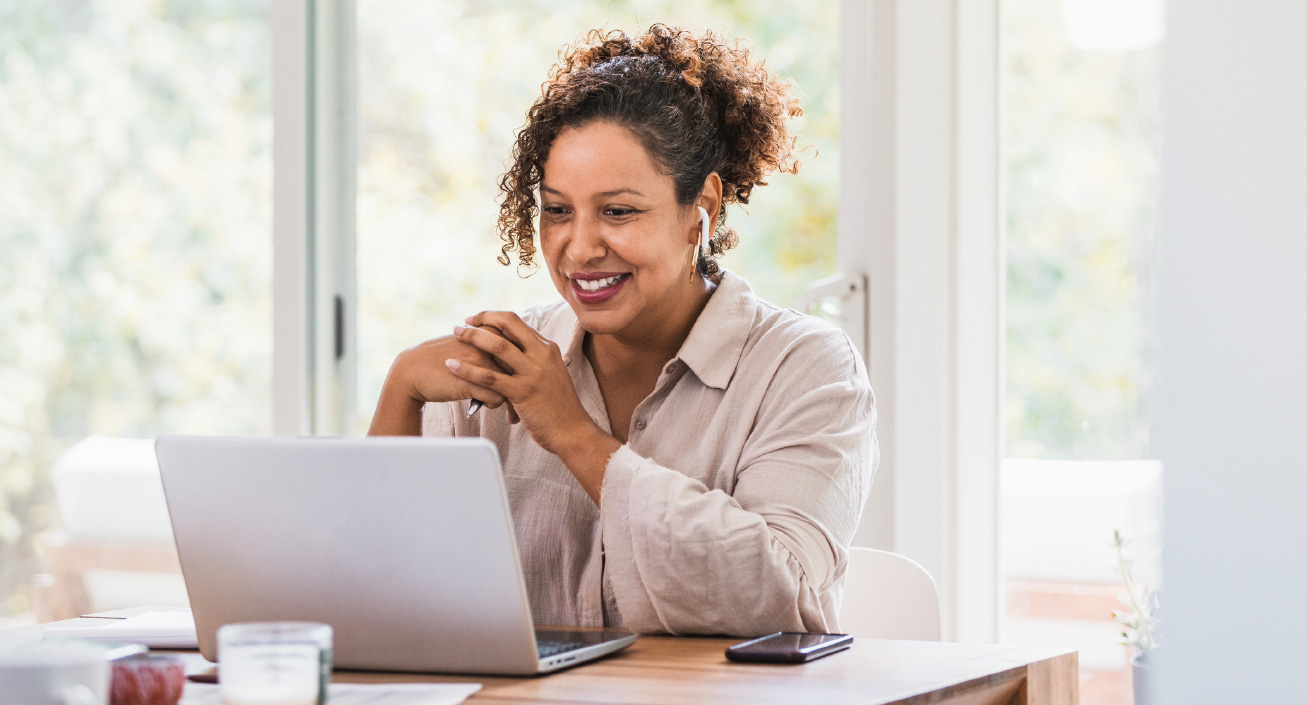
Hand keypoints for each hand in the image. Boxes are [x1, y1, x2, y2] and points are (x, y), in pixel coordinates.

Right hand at [367, 330, 512, 435]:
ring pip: (513, 385)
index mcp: (490, 331)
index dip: (527, 367)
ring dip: (512, 400)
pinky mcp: (471, 382)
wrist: (412, 371)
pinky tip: (487, 404)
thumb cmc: (443, 359)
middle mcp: (487, 345)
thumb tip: (517, 356)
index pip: (522, 349)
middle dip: (525, 386)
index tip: (525, 381)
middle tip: (524, 401)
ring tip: (510, 411)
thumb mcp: (469, 344)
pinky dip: (495, 405)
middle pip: (521, 368)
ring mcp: (480, 363)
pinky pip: (497, 398)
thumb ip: (492, 345)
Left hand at [447, 311, 620, 502]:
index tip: (479, 320)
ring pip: (497, 346)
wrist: (573, 432)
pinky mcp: (522, 392)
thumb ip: (534, 360)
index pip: (518, 322)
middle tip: (464, 321)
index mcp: (547, 349)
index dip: (495, 317)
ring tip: (455, 333)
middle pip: (508, 324)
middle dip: (483, 318)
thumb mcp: (551, 375)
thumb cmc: (559, 407)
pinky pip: (490, 377)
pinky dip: (468, 370)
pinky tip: (452, 366)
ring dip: (473, 336)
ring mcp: (532, 373)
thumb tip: (513, 351)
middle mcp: (541, 355)